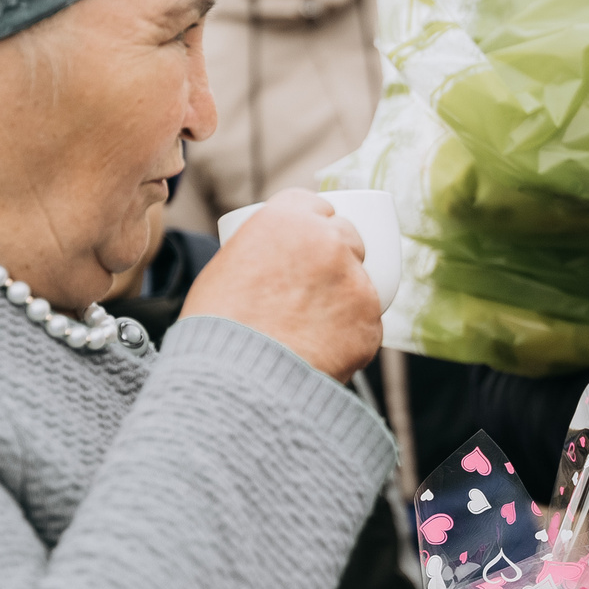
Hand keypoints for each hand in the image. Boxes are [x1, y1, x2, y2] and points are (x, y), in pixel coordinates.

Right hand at [180, 189, 380, 380]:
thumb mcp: (224, 270)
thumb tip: (271, 260)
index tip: (308, 243)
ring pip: (360, 280)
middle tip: (314, 285)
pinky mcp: (371, 321)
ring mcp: (356, 282)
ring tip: (310, 328)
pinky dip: (350, 334)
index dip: (312, 223)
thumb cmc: (217, 330)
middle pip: (346, 235)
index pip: (314, 205)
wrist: (235, 382)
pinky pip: (366, 322)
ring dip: (346, 296)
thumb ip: (257, 252)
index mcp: (287, 219)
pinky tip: (322, 350)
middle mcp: (329, 241)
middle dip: (337, 253)